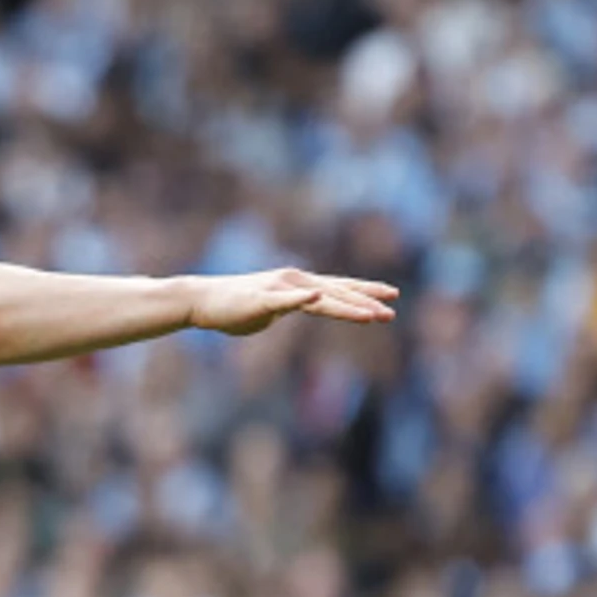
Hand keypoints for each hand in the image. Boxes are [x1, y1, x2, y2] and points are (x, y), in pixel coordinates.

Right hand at [184, 267, 397, 336]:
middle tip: (393, 308)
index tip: (391, 296)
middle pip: (337, 291)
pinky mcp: (262, 299)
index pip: (339, 287)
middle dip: (366, 300)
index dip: (365, 291)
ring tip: (371, 315)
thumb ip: (290, 308)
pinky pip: (286, 301)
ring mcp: (279, 289)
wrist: (203, 301)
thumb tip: (299, 308)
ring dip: (346, 306)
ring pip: (319, 298)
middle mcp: (294, 282)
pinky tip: (317, 297)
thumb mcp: (271, 310)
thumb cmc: (235, 307)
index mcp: (298, 285)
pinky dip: (302, 299)